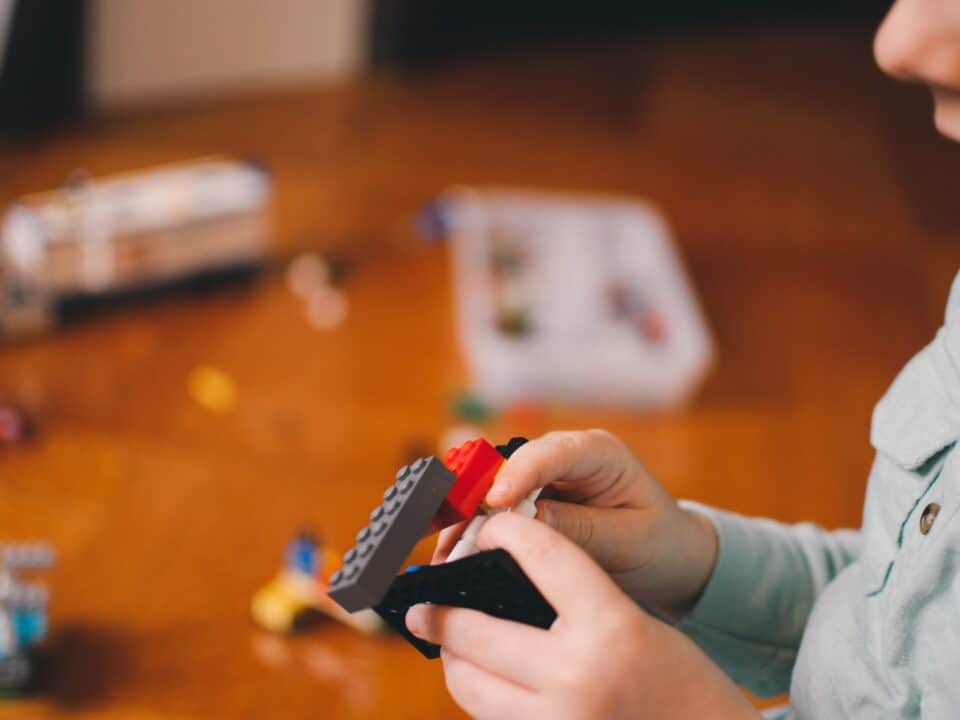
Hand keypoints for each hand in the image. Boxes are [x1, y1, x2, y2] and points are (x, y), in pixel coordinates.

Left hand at [409, 513, 758, 719]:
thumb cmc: (681, 682)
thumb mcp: (637, 624)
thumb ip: (576, 601)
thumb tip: (503, 582)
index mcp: (611, 629)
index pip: (543, 556)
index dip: (506, 532)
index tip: (487, 528)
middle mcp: (577, 677)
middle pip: (475, 629)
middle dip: (440, 611)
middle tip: (422, 603)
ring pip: (468, 684)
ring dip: (452, 658)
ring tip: (450, 643)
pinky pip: (489, 719)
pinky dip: (480, 695)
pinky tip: (484, 678)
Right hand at [434, 430, 716, 619]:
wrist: (668, 555)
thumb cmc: (657, 542)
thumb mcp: (627, 539)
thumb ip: (580, 528)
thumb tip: (527, 522)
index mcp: (598, 453)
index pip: (551, 453)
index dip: (518, 474)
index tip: (495, 502)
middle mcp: (563, 456)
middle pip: (508, 465)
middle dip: (476, 497)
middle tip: (452, 533)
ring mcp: (543, 476)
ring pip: (491, 487)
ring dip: (466, 518)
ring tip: (445, 552)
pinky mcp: (529, 499)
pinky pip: (492, 509)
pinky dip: (473, 531)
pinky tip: (455, 554)